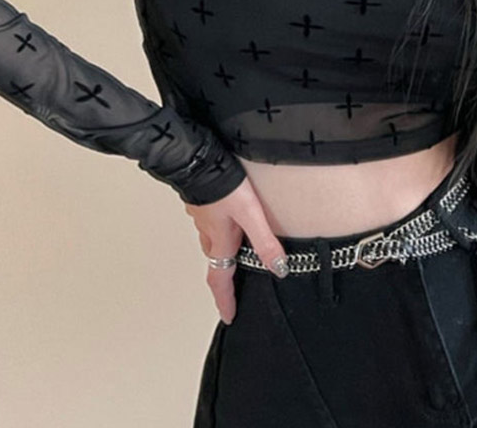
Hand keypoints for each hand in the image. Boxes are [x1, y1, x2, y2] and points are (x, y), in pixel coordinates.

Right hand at [184, 176, 288, 324]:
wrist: (197, 160)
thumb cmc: (224, 184)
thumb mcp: (250, 214)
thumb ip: (265, 241)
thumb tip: (279, 269)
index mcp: (220, 240)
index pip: (221, 280)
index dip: (226, 300)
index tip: (229, 315)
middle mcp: (208, 231)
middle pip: (216, 261)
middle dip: (223, 277)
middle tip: (232, 288)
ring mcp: (203, 216)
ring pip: (211, 240)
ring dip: (221, 251)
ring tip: (233, 252)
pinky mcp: (202, 201)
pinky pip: (210, 223)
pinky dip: (217, 229)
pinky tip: (226, 218)